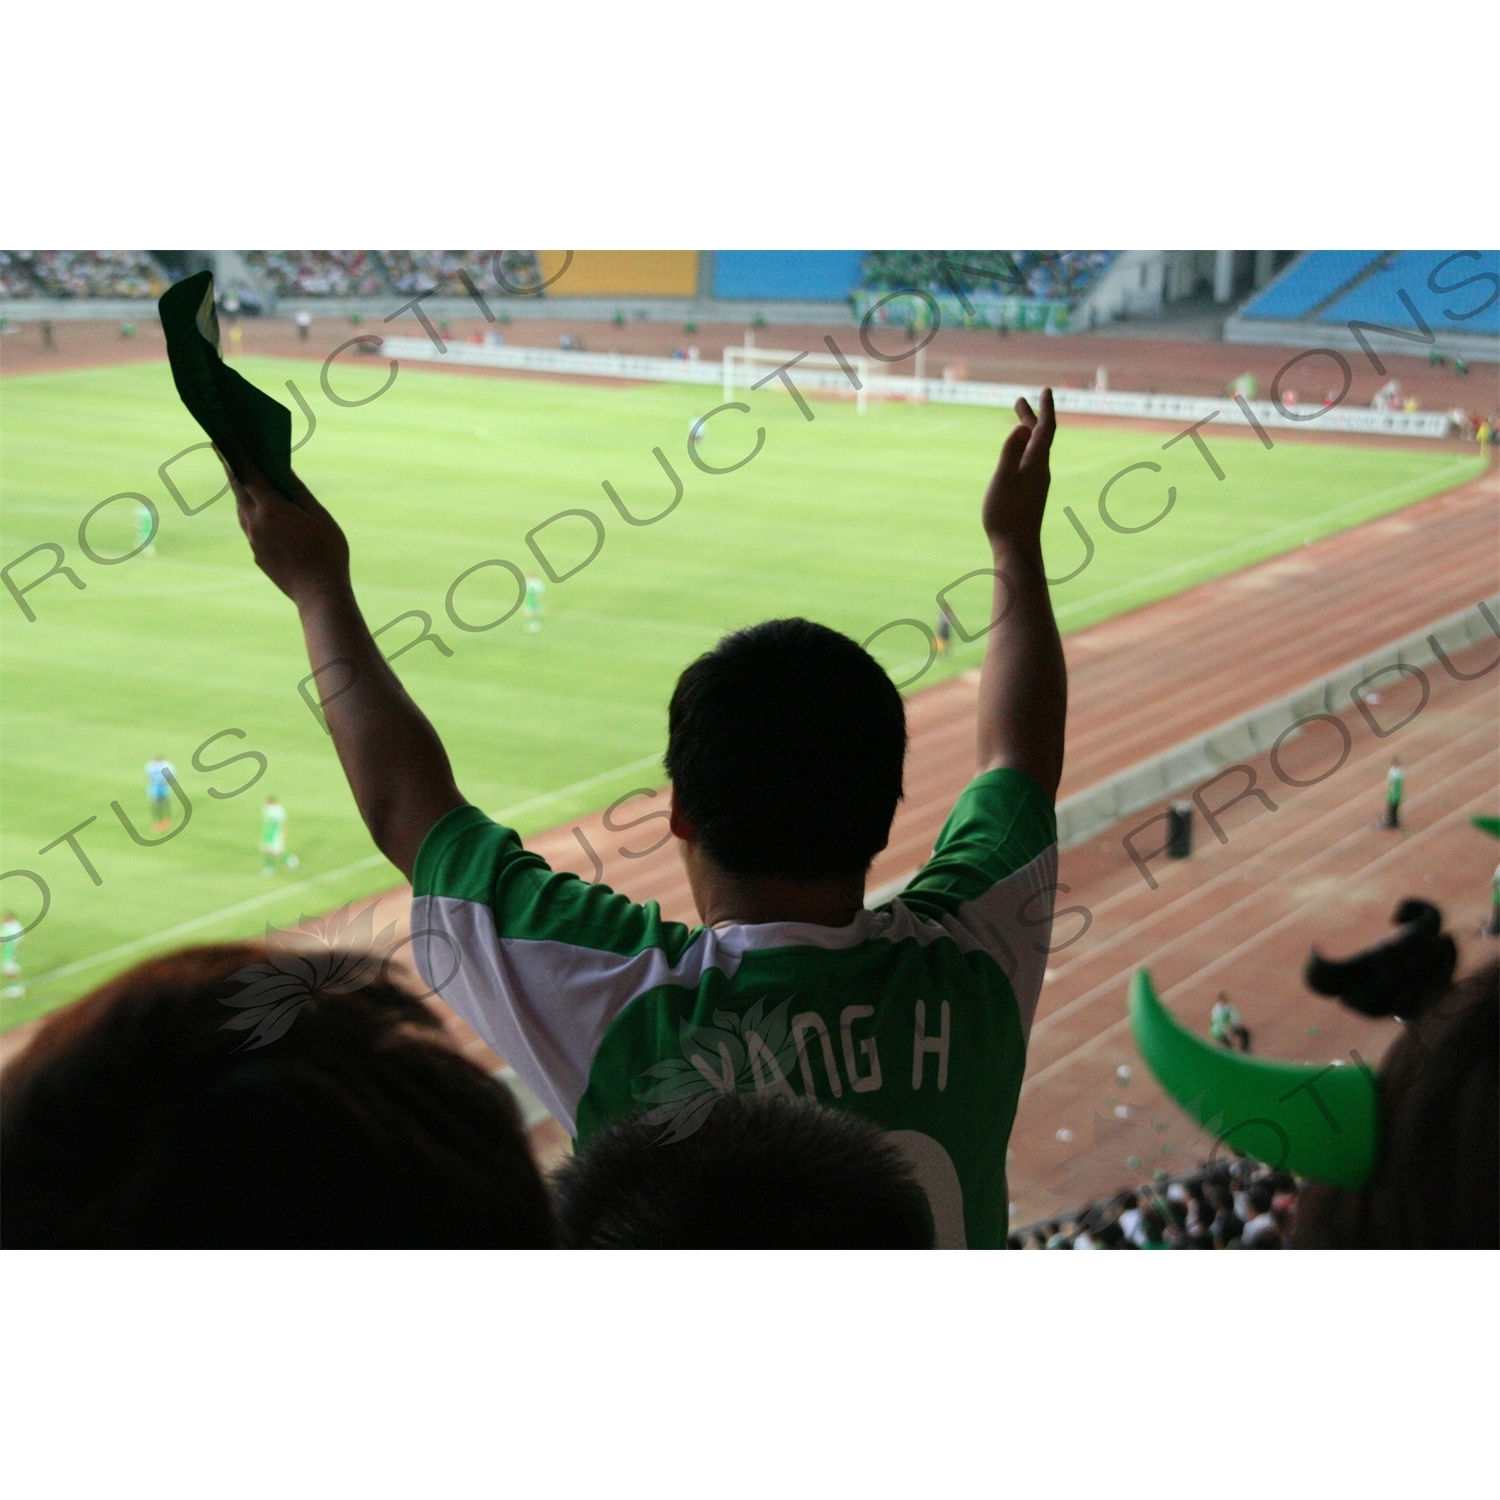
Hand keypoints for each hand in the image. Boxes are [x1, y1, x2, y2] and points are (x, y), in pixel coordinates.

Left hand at [222, 456, 351, 609]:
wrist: (319, 595)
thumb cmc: (326, 552)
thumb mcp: (318, 515)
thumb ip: (296, 490)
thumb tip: (281, 470)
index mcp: (270, 508)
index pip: (246, 471)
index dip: (234, 451)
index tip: (221, 433)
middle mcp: (254, 522)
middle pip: (238, 487)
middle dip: (231, 465)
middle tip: (224, 446)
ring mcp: (253, 540)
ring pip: (242, 508)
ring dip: (241, 489)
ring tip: (244, 476)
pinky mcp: (258, 555)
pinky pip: (251, 526)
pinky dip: (253, 510)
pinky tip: (263, 510)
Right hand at [982, 387, 1055, 549]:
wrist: (1017, 548)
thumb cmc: (1006, 515)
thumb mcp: (1003, 480)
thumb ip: (1011, 453)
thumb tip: (1022, 428)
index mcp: (1035, 463)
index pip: (1045, 429)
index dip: (1045, 408)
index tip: (1046, 390)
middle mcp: (1040, 470)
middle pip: (1040, 437)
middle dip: (1032, 417)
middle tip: (1021, 401)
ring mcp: (1037, 483)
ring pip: (1036, 450)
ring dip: (1028, 433)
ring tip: (1019, 423)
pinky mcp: (1031, 494)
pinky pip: (1031, 462)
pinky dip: (1025, 450)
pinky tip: (1018, 457)